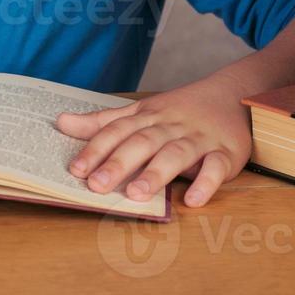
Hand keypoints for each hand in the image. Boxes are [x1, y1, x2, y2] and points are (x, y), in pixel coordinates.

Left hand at [54, 73, 251, 206]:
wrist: (234, 94)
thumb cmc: (180, 110)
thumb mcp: (141, 111)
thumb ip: (103, 121)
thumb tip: (61, 122)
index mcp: (148, 116)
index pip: (118, 130)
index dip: (96, 149)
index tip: (76, 169)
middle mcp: (170, 126)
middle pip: (142, 142)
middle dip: (119, 163)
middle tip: (97, 185)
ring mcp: (199, 139)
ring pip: (176, 154)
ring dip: (156, 173)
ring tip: (136, 194)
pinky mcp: (226, 153)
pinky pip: (216, 167)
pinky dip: (206, 183)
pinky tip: (192, 200)